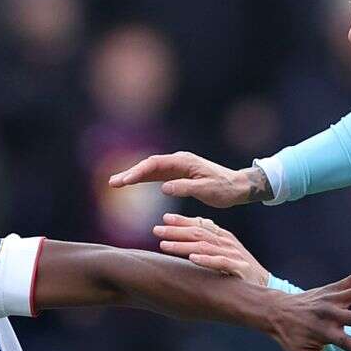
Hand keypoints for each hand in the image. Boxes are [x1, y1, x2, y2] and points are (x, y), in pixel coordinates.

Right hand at [107, 152, 261, 207]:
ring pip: (151, 170)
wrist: (237, 186)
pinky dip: (144, 179)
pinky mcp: (178, 174)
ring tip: (116, 183)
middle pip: (149, 165)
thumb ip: (184, 188)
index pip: (156, 164)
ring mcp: (178, 167)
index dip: (139, 172)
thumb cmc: (224, 189)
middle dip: (130, 173)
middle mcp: (179, 161)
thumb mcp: (206, 190)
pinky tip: (132, 183)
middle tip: (113, 183)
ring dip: (134, 176)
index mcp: (184, 162)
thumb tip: (164, 188)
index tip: (126, 181)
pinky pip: (157, 175)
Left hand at [153, 213, 268, 285]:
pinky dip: (206, 260)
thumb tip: (183, 232)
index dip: (182, 220)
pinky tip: (192, 259)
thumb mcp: (222, 252)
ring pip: (205, 247)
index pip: (200, 224)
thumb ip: (206, 241)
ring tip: (165, 245)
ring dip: (183, 245)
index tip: (164, 218)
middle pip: (198, 233)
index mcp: (222, 236)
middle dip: (176, 231)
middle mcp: (227, 242)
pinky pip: (221, 263)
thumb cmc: (238, 269)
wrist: (264, 286)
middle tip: (156, 230)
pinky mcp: (239, 269)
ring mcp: (234, 255)